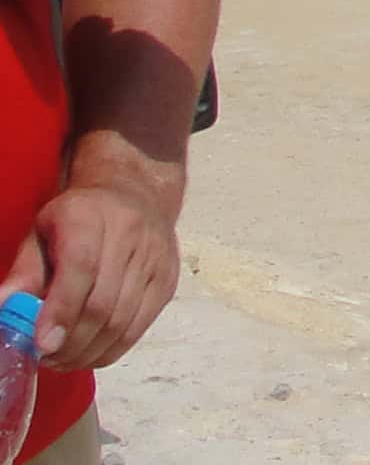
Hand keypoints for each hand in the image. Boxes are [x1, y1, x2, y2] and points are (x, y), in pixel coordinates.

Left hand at [7, 155, 185, 369]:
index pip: (81, 267)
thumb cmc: (79, 219)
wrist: (136, 194)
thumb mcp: (42, 234)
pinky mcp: (167, 280)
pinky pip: (139, 327)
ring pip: (122, 321)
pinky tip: (88, 353)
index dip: (61, 310)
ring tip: (62, 359)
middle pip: (102, 303)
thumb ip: (24, 274)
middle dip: (70, 343)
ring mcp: (155, 258)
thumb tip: (5, 311)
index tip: (42, 345)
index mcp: (89, 216)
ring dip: (88, 352)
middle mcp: (130, 233)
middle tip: (46, 359)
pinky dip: (111, 350)